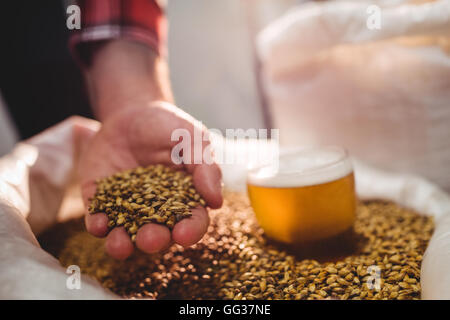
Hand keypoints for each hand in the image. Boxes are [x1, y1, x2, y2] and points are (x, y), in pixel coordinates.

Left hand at [79, 101, 222, 259]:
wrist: (131, 113)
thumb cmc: (169, 127)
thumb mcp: (192, 139)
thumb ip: (205, 167)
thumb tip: (216, 202)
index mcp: (185, 200)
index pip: (192, 221)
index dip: (191, 230)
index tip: (184, 234)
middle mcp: (156, 212)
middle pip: (158, 234)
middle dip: (155, 240)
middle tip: (151, 239)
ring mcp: (126, 208)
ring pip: (126, 235)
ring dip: (122, 244)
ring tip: (119, 244)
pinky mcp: (100, 201)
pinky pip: (98, 218)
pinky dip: (97, 224)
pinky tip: (98, 224)